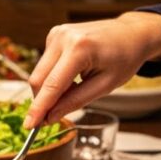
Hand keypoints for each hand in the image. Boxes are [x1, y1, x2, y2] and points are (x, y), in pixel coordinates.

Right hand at [25, 11, 160, 127]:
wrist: (131, 33)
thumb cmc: (124, 58)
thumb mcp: (104, 86)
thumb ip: (75, 101)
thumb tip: (50, 117)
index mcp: (79, 48)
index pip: (51, 85)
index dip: (38, 108)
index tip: (29, 126)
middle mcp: (63, 37)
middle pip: (38, 79)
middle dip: (42, 101)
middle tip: (52, 117)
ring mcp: (56, 33)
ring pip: (39, 73)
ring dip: (50, 89)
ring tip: (75, 88)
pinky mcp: (54, 35)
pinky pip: (45, 65)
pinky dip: (53, 77)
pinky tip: (72, 77)